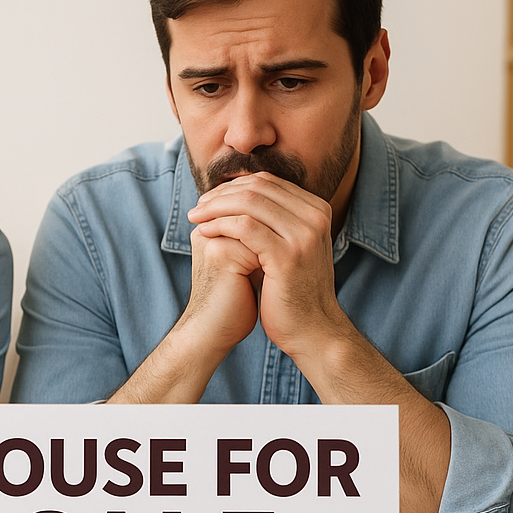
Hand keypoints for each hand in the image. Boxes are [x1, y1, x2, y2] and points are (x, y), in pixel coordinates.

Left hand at [187, 172, 352, 367]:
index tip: (209, 200)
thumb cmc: (293, 291)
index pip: (268, 183)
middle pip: (258, 188)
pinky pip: (246, 227)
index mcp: (316, 210)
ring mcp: (304, 235)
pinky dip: (220, 225)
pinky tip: (204, 233)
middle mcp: (315, 217)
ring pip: (250, 203)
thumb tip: (240, 197)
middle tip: (197, 208)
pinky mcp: (288, 255)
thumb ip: (275, 222)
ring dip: (215, 208)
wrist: (311, 329)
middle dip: (221, 195)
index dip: (233, 187)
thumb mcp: (291, 248)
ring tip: (195, 218)